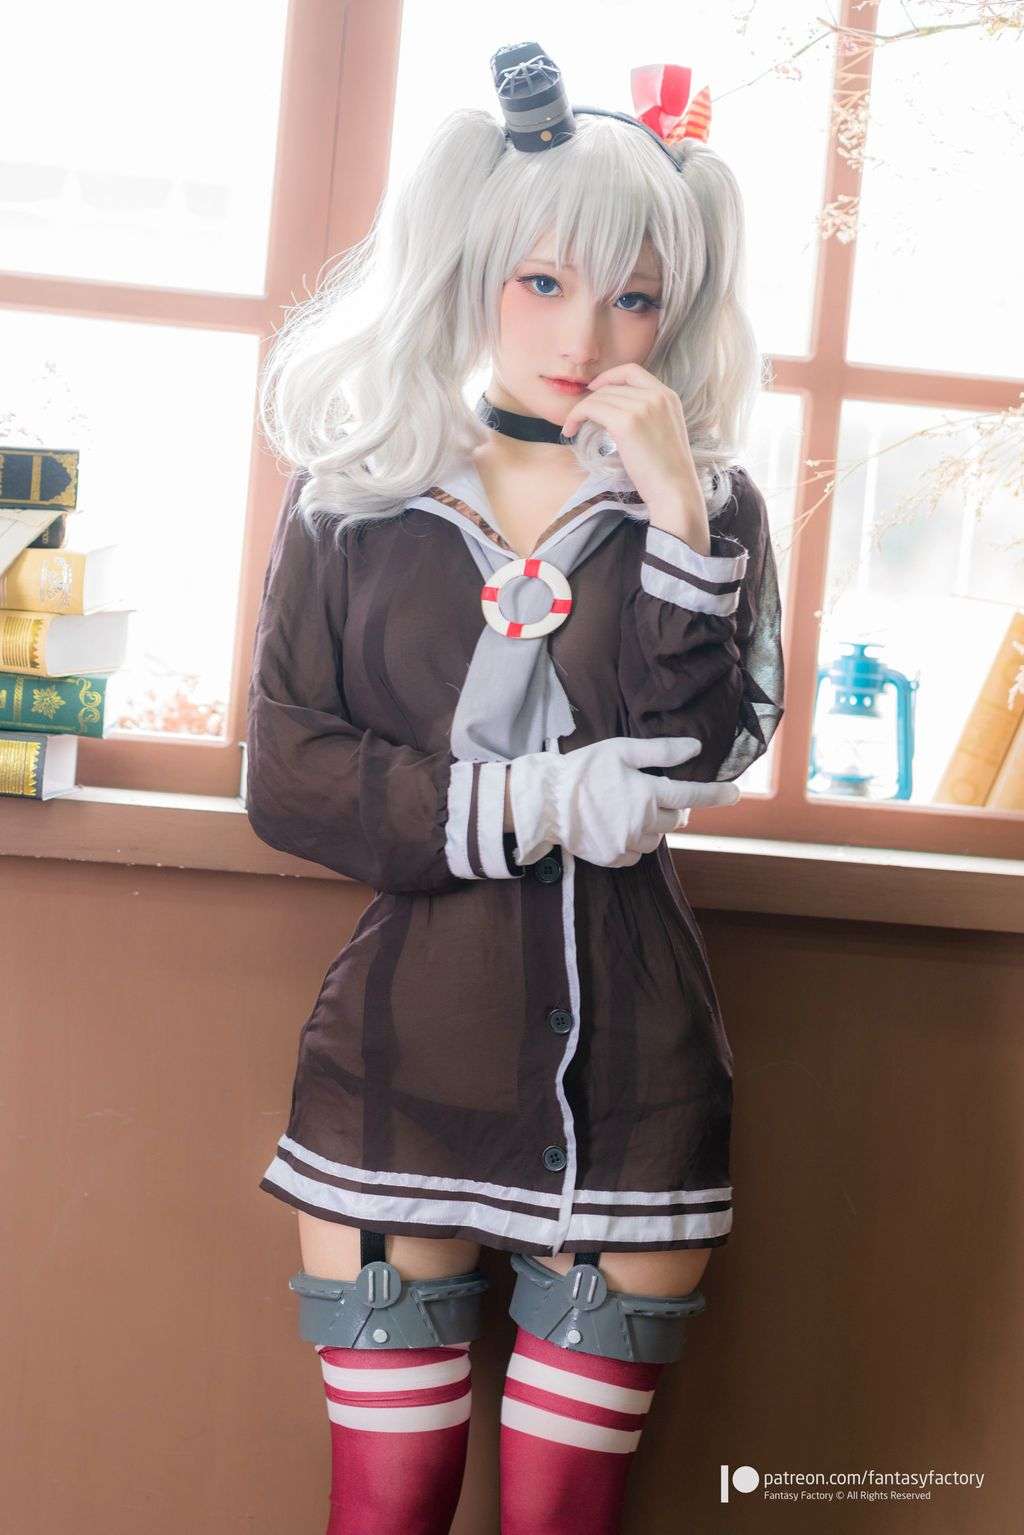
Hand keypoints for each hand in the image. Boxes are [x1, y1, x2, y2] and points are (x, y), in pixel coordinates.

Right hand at [508, 735, 741, 869]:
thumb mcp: (620, 750)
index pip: (692, 795)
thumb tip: (695, 748)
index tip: (736, 794)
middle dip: (673, 807)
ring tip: (630, 810)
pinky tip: (617, 826)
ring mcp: (627, 843)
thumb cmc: (582, 769)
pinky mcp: (612, 858)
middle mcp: (642, 822)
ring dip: (653, 826)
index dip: (717, 794)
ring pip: (657, 839)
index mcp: (647, 793)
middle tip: (654, 794)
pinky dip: (634, 842)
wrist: (544, 802)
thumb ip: (661, 751)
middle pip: (675, 820)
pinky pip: (636, 854)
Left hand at [561, 362, 708, 543]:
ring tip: (573, 427)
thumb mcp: (663, 432)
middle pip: (611, 387)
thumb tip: (614, 413)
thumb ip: (646, 415)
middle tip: (579, 418)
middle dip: (590, 400)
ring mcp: (641, 407)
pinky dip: (576, 417)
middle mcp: (656, 395)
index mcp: (668, 396)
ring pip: (598, 398)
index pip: (632, 371)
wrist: (675, 489)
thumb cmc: (667, 471)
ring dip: (580, 411)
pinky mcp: (626, 423)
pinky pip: (591, 409)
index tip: (595, 390)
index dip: (609, 377)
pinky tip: (571, 430)